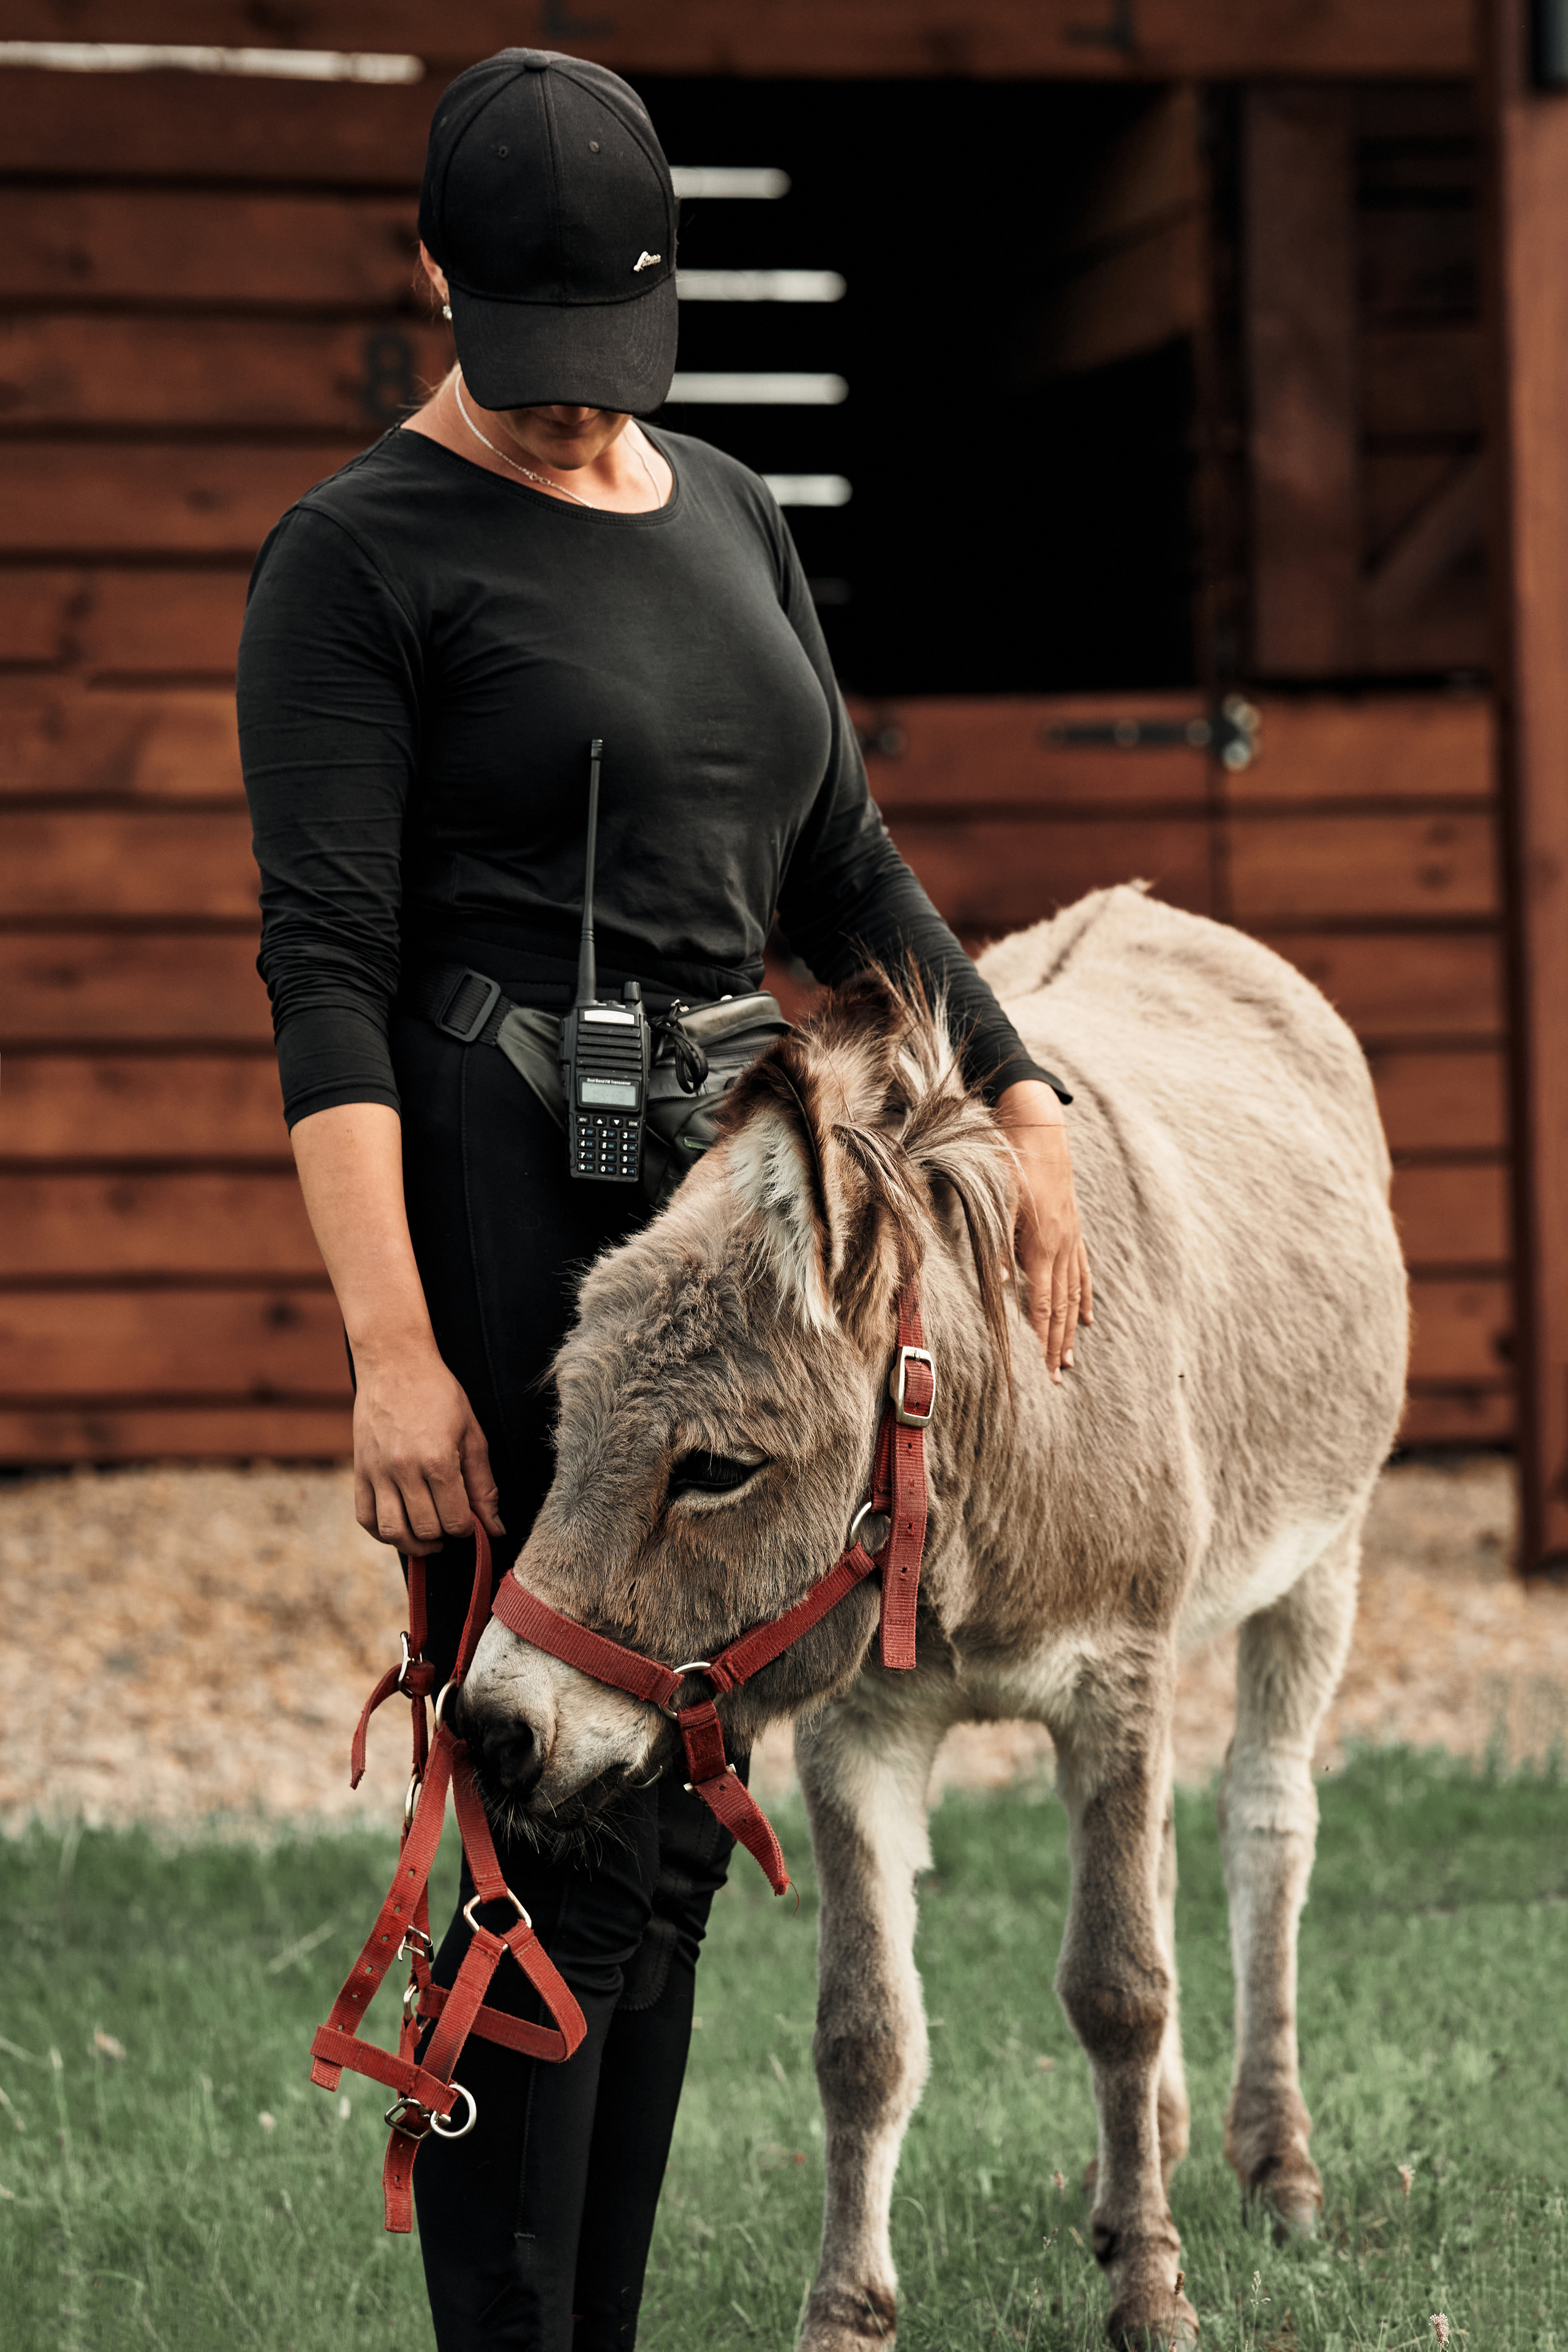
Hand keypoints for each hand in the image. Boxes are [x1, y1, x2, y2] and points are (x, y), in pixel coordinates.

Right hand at [351, 1340, 505, 1556]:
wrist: (395, 1364)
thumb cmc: (439, 1395)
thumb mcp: (472, 1434)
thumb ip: (483, 1484)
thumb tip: (494, 1528)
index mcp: (437, 1460)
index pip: (456, 1521)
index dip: (467, 1528)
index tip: (470, 1518)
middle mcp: (404, 1470)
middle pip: (426, 1530)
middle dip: (444, 1535)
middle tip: (451, 1522)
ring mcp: (377, 1471)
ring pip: (393, 1532)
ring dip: (414, 1544)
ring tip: (428, 1537)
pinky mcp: (359, 1470)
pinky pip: (365, 1518)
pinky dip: (382, 1532)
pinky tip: (400, 1526)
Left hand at [995, 1079, 1093, 1384]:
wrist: (1041, 1131)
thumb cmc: (1013, 1165)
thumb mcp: (998, 1202)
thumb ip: (1000, 1244)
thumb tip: (1003, 1284)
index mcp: (1042, 1245)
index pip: (1043, 1304)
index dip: (1042, 1338)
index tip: (1042, 1366)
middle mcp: (1062, 1247)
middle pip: (1061, 1307)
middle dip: (1057, 1344)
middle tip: (1056, 1376)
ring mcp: (1072, 1240)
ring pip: (1073, 1294)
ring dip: (1070, 1329)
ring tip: (1070, 1359)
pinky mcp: (1074, 1230)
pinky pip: (1083, 1272)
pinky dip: (1084, 1298)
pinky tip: (1087, 1318)